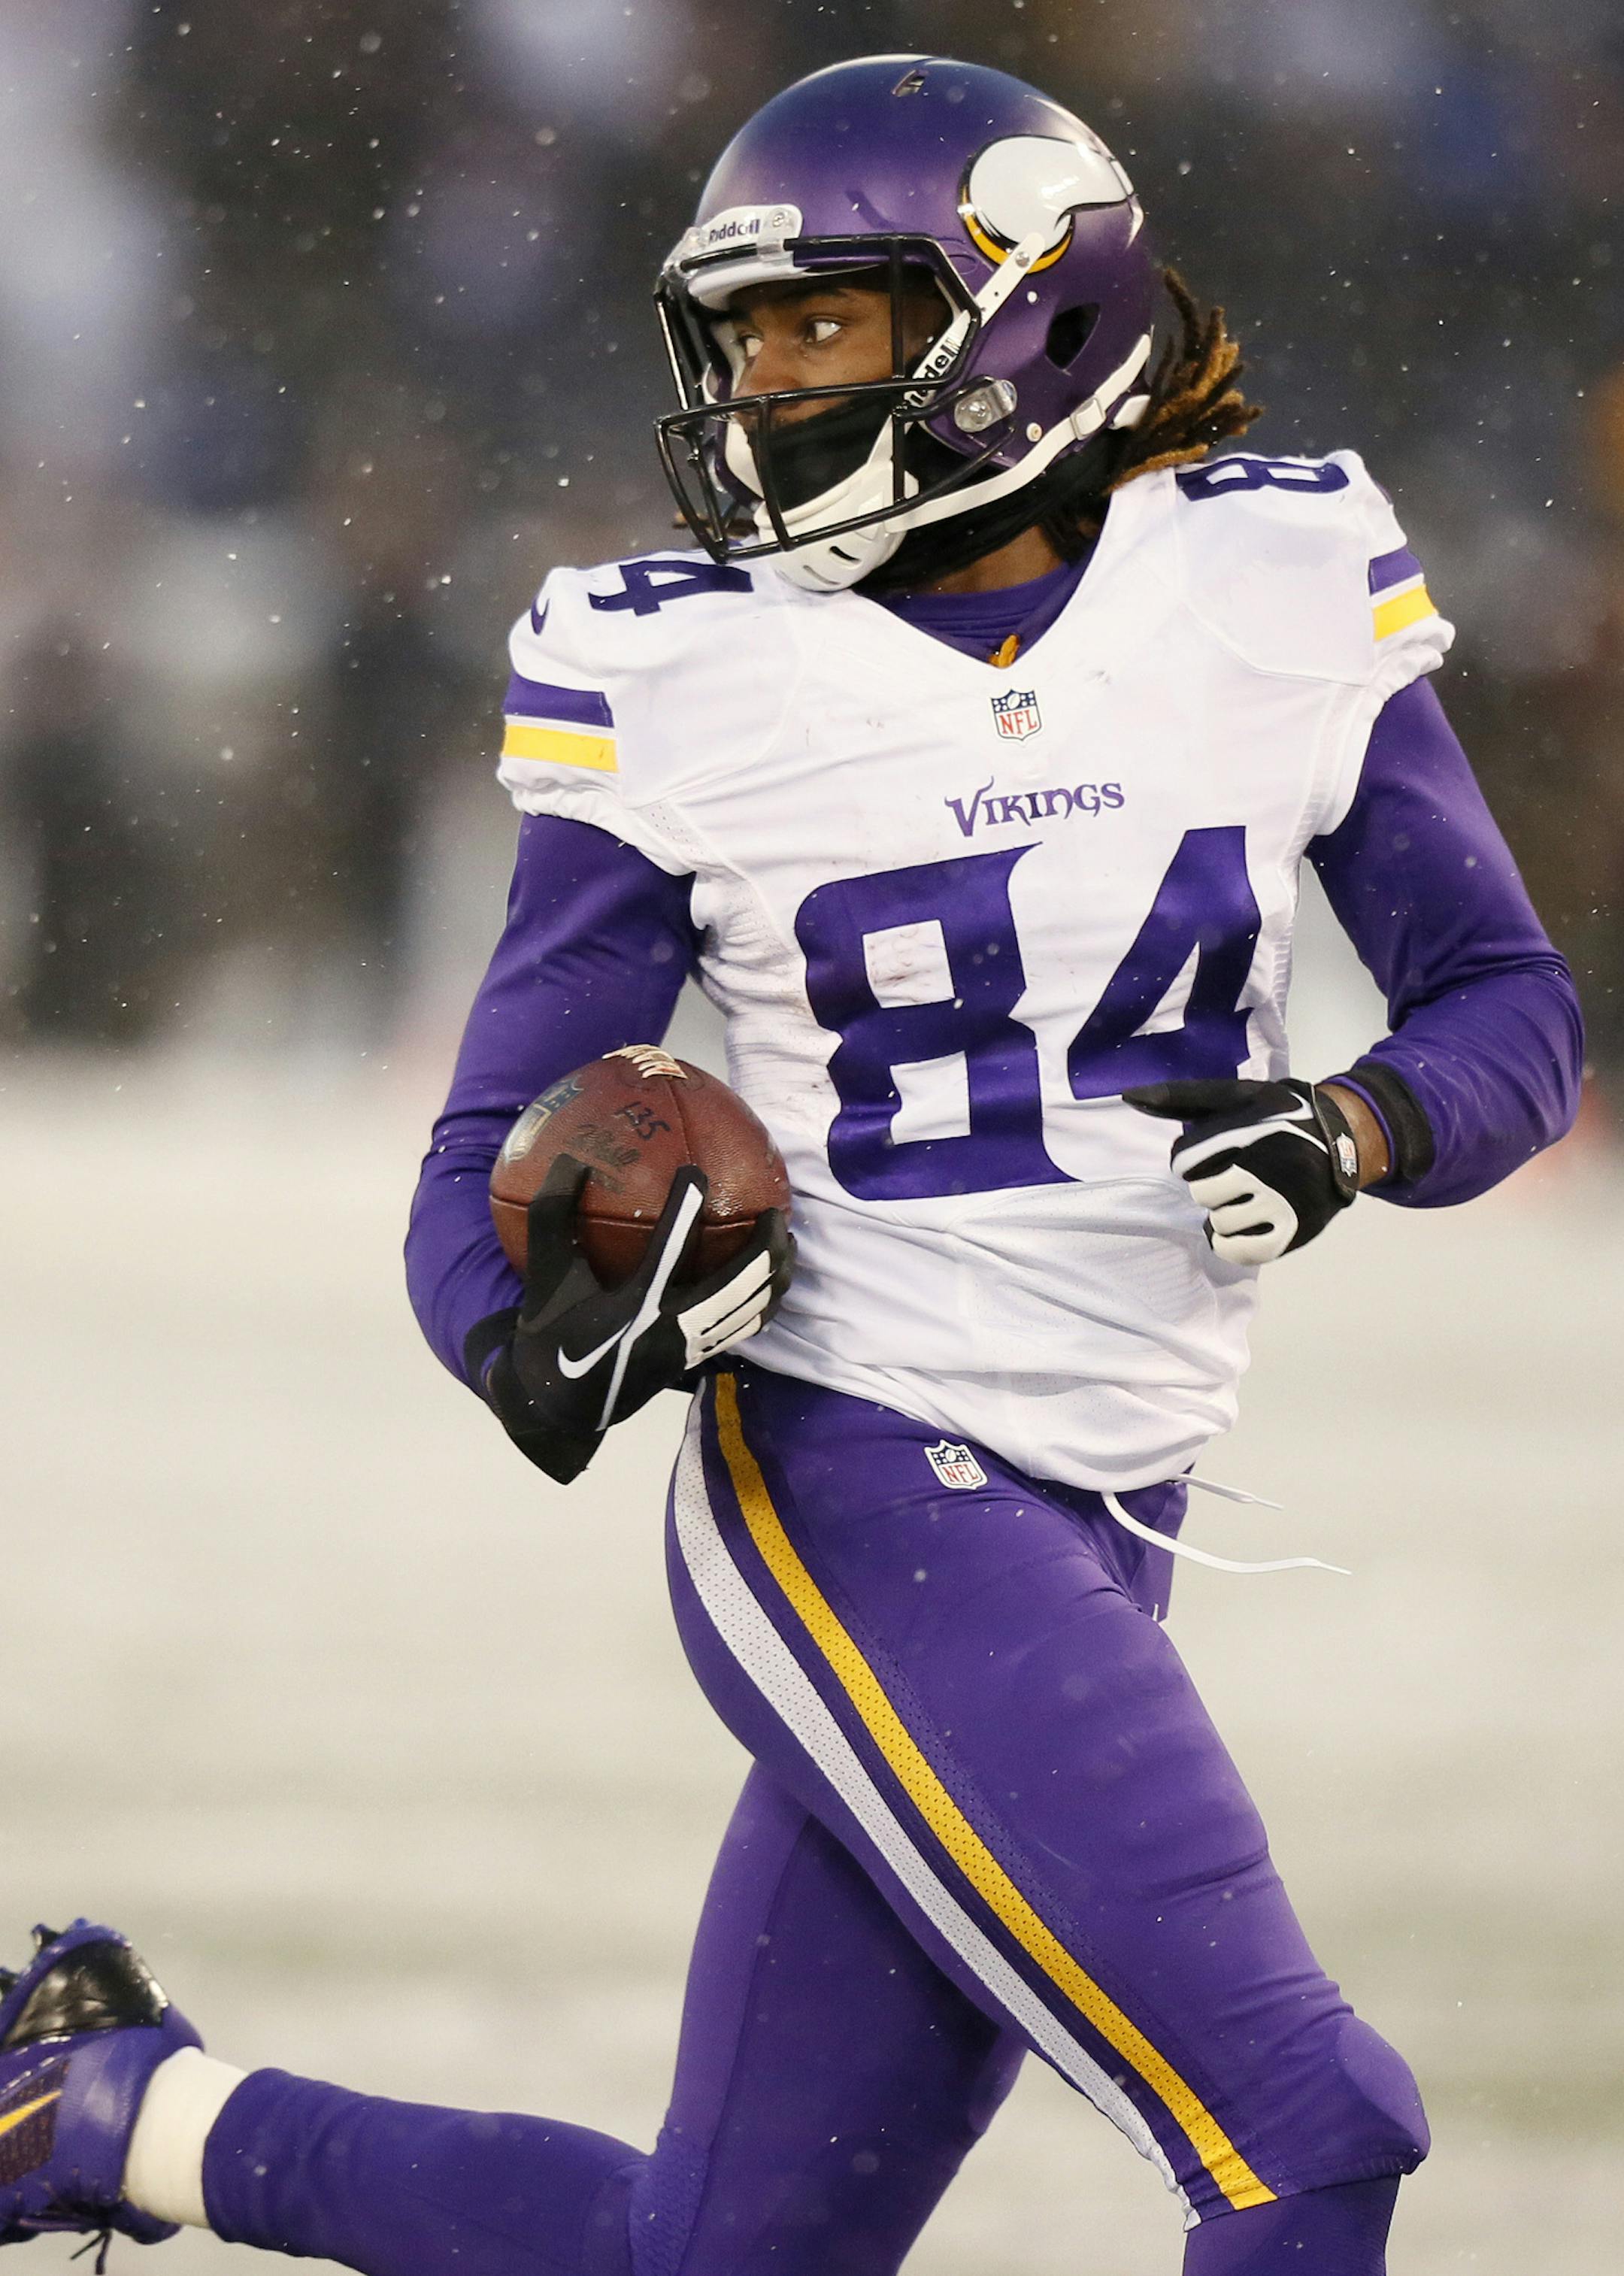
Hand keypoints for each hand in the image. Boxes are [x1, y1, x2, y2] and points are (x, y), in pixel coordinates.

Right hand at [479, 1156, 793, 1480]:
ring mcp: (689, 1350)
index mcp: (631, 1309)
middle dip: (763, 1249)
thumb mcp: (544, 1276)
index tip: (695, 1172)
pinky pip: (744, 1329)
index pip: (666, 1254)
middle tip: (775, 1209)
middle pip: (736, 1289)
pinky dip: (765, 1301)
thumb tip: (571, 1158)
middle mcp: (669, 1332)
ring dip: (774, 1276)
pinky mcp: (698, 1360)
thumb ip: (552, 1215)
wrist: (560, 1406)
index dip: (683, 1212)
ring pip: (750, 1312)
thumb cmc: (548, 1334)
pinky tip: (771, 1279)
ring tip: (787, 1240)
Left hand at [1123, 1077, 1361, 1264]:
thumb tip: (1129, 1097)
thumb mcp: (1236, 1096)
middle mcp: (1266, 1165)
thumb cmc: (1279, 1116)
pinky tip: (1241, 1226)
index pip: (1184, 1161)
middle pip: (1200, 1193)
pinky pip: (1238, 1251)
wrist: (1345, 1141)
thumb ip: (1181, 1098)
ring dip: (1222, 1215)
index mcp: (1248, 1128)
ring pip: (1218, 1223)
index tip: (1218, 1151)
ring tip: (1244, 1199)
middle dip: (1210, 1186)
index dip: (1192, 1159)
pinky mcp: (1292, 1230)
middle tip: (1236, 1176)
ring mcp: (1281, 1201)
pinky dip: (1231, 1243)